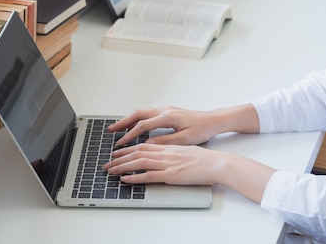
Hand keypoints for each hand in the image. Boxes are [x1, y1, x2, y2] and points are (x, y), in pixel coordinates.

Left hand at [104, 142, 276, 203]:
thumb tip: (163, 154)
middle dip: (120, 157)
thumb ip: (173, 151)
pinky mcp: (171, 174)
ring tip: (111, 171)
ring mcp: (167, 163)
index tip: (118, 152)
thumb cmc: (206, 159)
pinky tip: (125, 179)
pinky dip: (134, 177)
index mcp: (170, 146)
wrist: (217, 163)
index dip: (129, 148)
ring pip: (139, 162)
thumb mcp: (187, 150)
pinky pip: (148, 175)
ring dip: (122, 167)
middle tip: (108, 163)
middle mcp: (166, 152)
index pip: (144, 145)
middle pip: (138, 152)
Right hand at [107, 106, 221, 146]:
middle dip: (123, 122)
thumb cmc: (202, 129)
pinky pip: (148, 113)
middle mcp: (164, 110)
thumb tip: (147, 144)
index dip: (129, 134)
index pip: (142, 125)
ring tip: (118, 127)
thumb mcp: (184, 139)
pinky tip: (134, 125)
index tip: (120, 143)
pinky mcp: (168, 111)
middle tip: (111, 130)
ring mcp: (166, 109)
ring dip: (129, 119)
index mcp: (167, 117)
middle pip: (138, 114)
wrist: (212, 120)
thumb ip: (164, 141)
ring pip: (142, 112)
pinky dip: (138, 118)